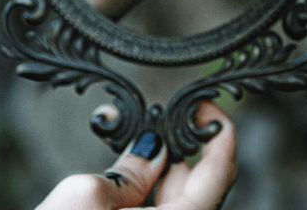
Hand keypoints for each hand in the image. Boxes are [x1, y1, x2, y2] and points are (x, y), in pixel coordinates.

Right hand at [35, 102, 236, 209]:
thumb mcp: (86, 196)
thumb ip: (129, 171)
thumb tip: (153, 149)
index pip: (220, 173)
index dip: (219, 132)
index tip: (204, 106)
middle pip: (201, 188)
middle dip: (185, 150)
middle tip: (163, 119)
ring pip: (179, 207)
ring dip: (165, 175)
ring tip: (140, 145)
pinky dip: (149, 200)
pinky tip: (128, 182)